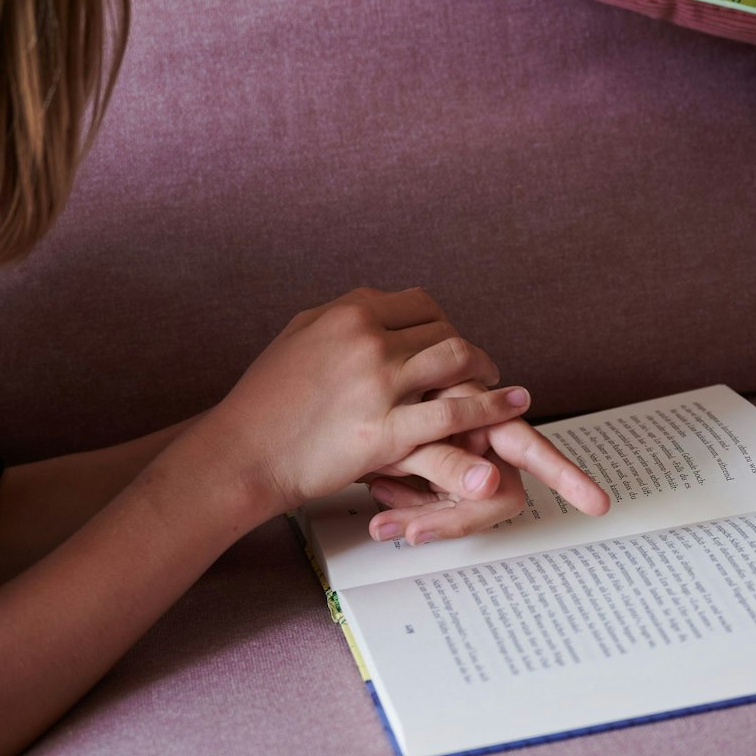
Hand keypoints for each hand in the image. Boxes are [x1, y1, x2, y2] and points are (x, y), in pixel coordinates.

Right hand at [191, 287, 535, 515]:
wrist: (243, 452)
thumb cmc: (264, 400)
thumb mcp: (299, 335)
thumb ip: (342, 319)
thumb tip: (374, 308)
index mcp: (348, 311)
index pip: (419, 303)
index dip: (441, 324)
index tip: (447, 342)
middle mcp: (367, 339)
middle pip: (444, 329)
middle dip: (467, 350)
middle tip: (479, 368)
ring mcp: (378, 385)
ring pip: (457, 361)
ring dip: (485, 371)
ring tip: (500, 386)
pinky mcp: (385, 431)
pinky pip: (453, 414)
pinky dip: (491, 408)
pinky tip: (512, 407)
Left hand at [364, 381, 610, 544]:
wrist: (314, 418)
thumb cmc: (363, 408)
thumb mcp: (402, 437)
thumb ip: (449, 460)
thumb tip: (491, 485)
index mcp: (481, 418)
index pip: (532, 451)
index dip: (568, 475)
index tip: (599, 503)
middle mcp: (474, 440)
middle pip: (489, 495)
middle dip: (448, 517)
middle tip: (404, 532)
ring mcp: (451, 457)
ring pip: (455, 503)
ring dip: (420, 512)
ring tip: (379, 512)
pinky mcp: (424, 472)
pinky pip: (428, 498)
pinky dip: (404, 501)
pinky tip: (376, 491)